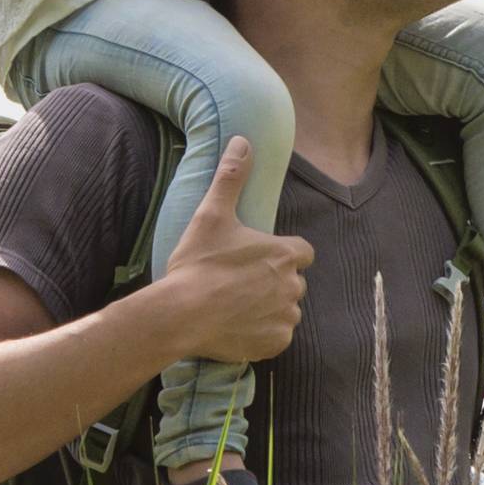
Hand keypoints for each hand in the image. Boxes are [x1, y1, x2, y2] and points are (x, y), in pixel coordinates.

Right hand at [156, 138, 311, 366]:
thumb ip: (231, 177)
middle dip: (274, 282)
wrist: (181, 314)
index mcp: (285, 254)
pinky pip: (278, 337)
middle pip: (293, 281)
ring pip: (286, 310)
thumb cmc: (198, 263)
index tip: (259, 257)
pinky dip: (263, 333)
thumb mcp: (212, 214)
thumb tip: (243, 141)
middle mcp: (293, 286)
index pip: (302, 251)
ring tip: (236, 306)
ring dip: (270, 308)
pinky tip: (238, 327)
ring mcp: (286, 317)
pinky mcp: (276, 344)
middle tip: (240, 283)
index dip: (283, 253)